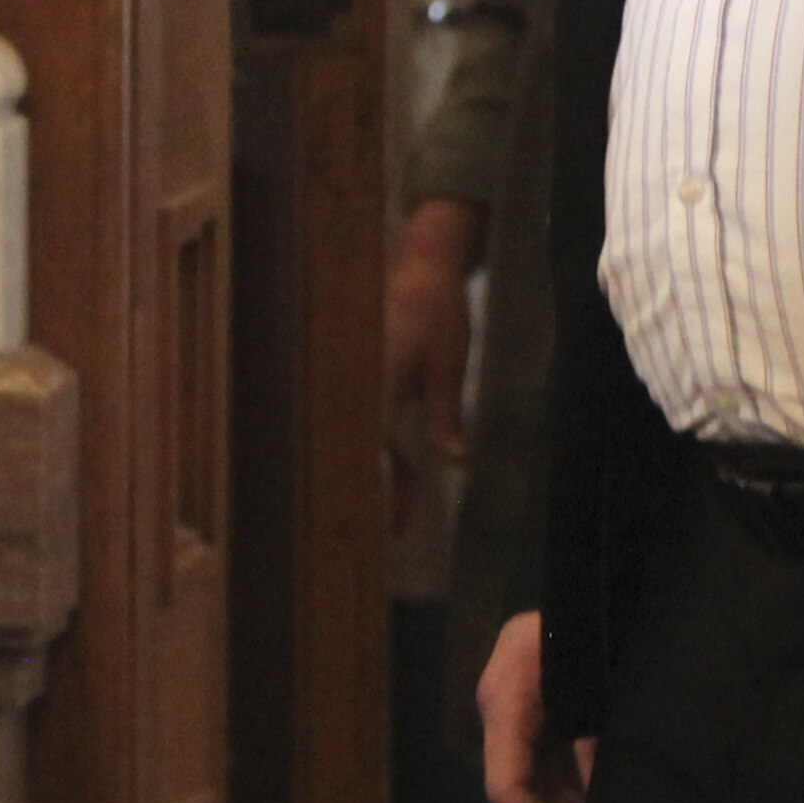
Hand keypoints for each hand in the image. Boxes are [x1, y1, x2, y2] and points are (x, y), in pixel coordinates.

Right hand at [383, 200, 485, 534]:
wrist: (420, 266)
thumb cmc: (437, 310)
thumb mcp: (449, 361)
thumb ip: (445, 411)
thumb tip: (454, 459)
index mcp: (371, 378)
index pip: (369, 443)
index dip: (377, 485)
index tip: (385, 521)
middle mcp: (352, 383)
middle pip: (354, 452)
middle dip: (370, 494)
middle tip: (388, 536)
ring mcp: (350, 383)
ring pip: (356, 444)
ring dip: (375, 480)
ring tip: (395, 523)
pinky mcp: (356, 383)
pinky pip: (362, 428)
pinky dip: (376, 457)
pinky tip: (391, 481)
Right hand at [478, 611, 592, 802]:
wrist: (591, 578)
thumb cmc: (589, 619)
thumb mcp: (589, 678)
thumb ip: (592, 737)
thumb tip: (599, 797)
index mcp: (506, 696)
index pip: (506, 784)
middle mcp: (503, 709)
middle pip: (516, 790)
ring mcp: (518, 711)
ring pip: (532, 781)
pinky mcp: (537, 710)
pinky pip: (547, 763)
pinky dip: (570, 794)